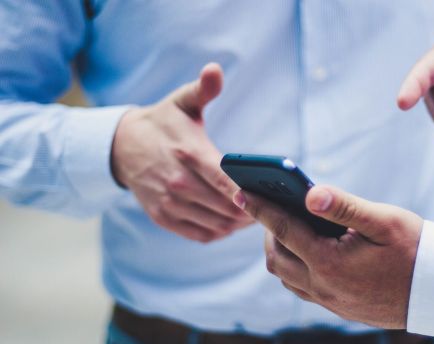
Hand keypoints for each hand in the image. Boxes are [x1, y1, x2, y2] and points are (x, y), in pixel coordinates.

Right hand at [111, 63, 252, 242]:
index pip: (226, 181)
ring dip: (239, 224)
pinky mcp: (163, 217)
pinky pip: (200, 235)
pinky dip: (220, 232)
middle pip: (226, 207)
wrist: (122, 146)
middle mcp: (178, 182)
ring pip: (216, 224)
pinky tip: (232, 223)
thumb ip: (203, 89)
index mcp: (189, 153)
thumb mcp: (182, 101)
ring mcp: (169, 203)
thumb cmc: (163, 123)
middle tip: (272, 207)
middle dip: (252, 210)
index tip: (270, 196)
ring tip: (257, 215)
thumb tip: (215, 70)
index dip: (249, 194)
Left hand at [234, 185, 422, 328]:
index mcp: (330, 263)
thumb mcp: (383, 220)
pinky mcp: (338, 308)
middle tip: (269, 206)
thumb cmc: (415, 249)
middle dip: (267, 231)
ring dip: (279, 250)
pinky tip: (306, 250)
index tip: (241, 192)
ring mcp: (330, 301)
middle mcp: (324, 287)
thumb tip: (310, 193)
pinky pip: (301, 288)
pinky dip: (294, 267)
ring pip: (286, 276)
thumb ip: (344, 206)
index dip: (260, 209)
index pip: (283, 230)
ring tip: (285, 226)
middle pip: (276, 258)